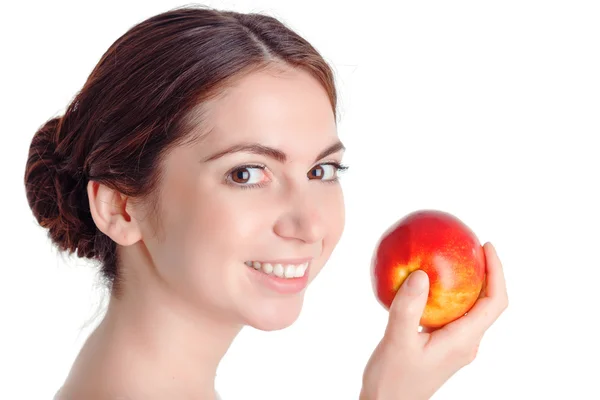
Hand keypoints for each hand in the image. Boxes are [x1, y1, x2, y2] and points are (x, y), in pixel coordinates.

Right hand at [360, 242, 507, 399]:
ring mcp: (454, 346)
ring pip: (470, 309)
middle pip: (488, 304)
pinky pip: (452, 314)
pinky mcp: (441, 346)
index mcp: (463, 341)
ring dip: (468, 284)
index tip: (486, 247)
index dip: (497, 273)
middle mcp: (465, 343)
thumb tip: (422, 273)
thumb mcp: (397, 341)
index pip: (494, 303)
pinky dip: (447, 295)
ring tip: (451, 260)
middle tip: (470, 248)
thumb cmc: (392, 379)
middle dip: (486, 274)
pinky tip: (426, 286)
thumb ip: (409, 307)